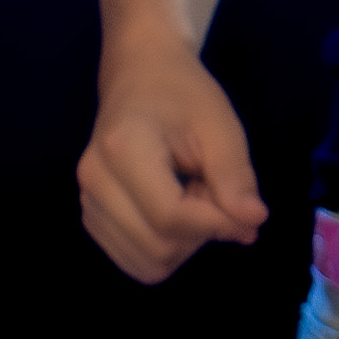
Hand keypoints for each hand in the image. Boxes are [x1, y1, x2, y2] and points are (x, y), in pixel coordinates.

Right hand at [78, 43, 266, 283]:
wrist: (140, 76)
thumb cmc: (184, 94)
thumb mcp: (221, 126)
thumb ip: (235, 177)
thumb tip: (251, 223)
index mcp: (124, 150)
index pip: (170, 217)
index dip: (217, 225)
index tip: (250, 214)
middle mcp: (94, 181)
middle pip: (157, 246)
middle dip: (202, 233)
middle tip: (217, 194)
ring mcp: (86, 201)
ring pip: (145, 261)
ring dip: (184, 243)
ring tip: (195, 199)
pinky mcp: (91, 216)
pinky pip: (134, 257)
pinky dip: (165, 246)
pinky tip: (176, 210)